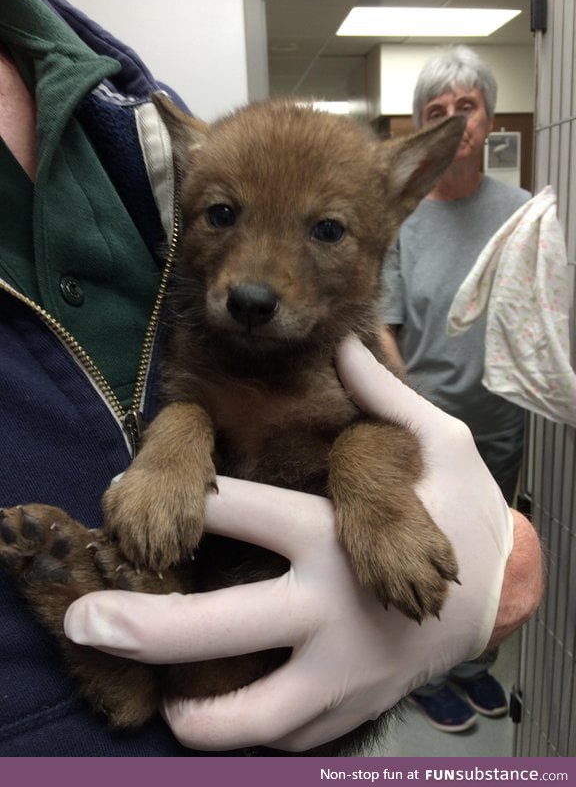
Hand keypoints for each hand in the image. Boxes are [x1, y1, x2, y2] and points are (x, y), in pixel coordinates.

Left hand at [64, 337, 528, 751]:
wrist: (502, 596)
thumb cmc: (466, 511)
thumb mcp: (439, 443)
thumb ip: (383, 397)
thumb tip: (345, 341)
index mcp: (338, 532)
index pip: (243, 510)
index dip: (182, 498)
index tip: (128, 492)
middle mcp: (330, 604)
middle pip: (224, 624)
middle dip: (145, 626)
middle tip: (85, 621)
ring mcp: (342, 669)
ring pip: (251, 712)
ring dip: (192, 713)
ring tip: (151, 699)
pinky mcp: (352, 707)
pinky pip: (286, 734)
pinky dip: (241, 731)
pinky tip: (210, 714)